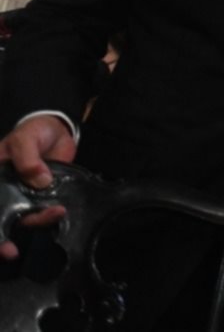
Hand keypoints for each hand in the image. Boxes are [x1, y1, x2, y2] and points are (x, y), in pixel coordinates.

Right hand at [0, 115, 75, 260]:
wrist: (57, 131)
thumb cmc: (33, 133)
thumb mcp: (25, 139)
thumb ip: (27, 158)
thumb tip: (38, 180)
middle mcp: (3, 193)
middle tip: (9, 252)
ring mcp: (21, 198)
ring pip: (20, 220)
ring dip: (35, 222)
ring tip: (54, 213)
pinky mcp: (40, 199)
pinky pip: (41, 213)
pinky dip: (48, 216)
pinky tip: (58, 212)